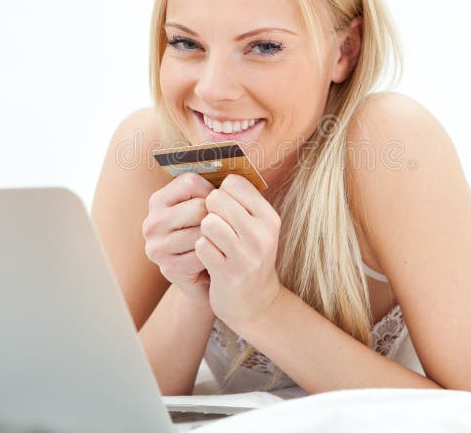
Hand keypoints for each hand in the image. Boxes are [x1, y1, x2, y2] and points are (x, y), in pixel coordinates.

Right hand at [141, 173, 214, 303]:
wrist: (206, 276)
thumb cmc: (209, 233)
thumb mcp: (204, 207)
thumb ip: (211, 190)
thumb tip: (233, 177)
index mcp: (158, 200)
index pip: (190, 182)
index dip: (211, 191)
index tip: (216, 204)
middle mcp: (152, 222)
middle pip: (199, 207)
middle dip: (216, 216)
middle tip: (221, 226)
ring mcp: (157, 247)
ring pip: (202, 232)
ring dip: (216, 237)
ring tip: (218, 241)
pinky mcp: (168, 268)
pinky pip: (202, 254)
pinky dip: (214, 255)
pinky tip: (213, 257)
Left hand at [193, 174, 282, 327]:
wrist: (255, 302)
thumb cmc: (248, 255)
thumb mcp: (256, 227)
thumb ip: (241, 201)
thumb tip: (215, 168)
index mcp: (269, 217)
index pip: (234, 183)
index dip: (221, 192)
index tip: (222, 207)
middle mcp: (261, 234)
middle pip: (218, 200)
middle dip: (209, 210)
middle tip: (214, 225)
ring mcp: (246, 255)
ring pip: (208, 222)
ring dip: (204, 231)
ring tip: (213, 241)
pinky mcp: (229, 273)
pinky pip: (202, 246)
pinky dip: (201, 250)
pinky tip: (210, 257)